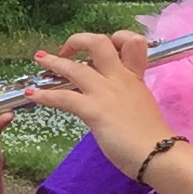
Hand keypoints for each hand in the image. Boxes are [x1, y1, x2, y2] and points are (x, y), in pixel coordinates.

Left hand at [21, 31, 175, 173]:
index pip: (131, 42)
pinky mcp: (95, 111)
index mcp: (134, 77)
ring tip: (39, 59)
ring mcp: (107, 93)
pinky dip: (45, 95)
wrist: (159, 155)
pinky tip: (32, 95)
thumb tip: (112, 100)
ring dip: (54, 62)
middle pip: (100, 43)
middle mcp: (120, 79)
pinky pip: (64, 97)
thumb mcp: (141, 106)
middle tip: (66, 49)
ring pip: (76, 68)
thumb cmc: (151, 138)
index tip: (102, 48)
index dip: (115, 38)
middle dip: (78, 40)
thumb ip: (126, 97)